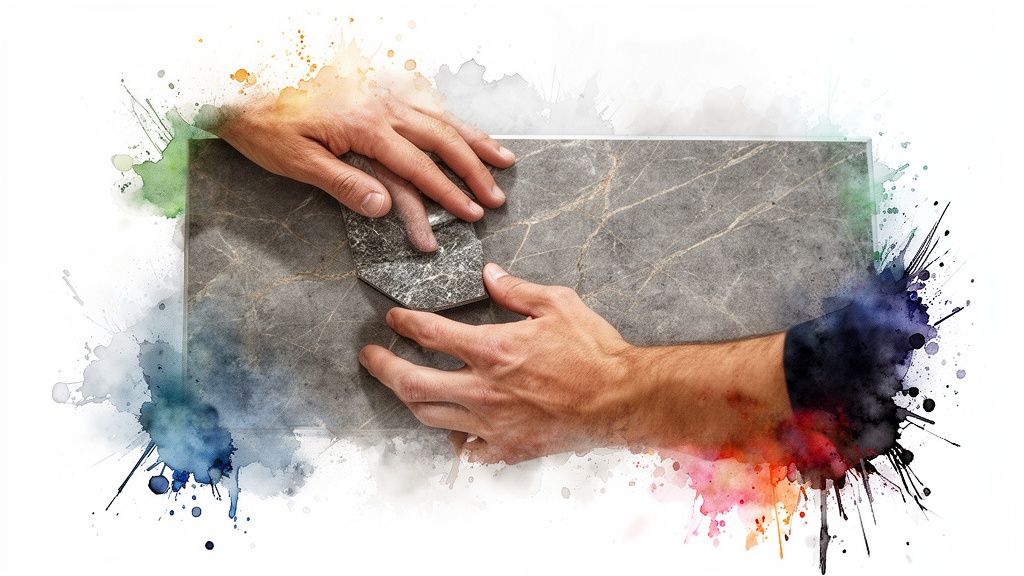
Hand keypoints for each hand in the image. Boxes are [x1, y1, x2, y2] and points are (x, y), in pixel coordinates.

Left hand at [203, 66, 515, 250]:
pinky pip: (423, 97)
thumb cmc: (263, 123)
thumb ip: (343, 183)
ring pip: (440, 115)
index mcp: (365, 127)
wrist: (239, 79)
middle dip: (474, 169)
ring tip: (503, 158)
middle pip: (441, 139)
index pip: (419, 167)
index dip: (450, 193)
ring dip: (473, 138)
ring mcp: (380, 91)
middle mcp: (381, 104)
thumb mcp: (295, 161)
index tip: (475, 213)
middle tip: (497, 196)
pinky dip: (449, 114)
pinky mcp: (373, 84)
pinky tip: (461, 126)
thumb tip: (385, 208)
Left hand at [359, 263, 637, 462]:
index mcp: (492, 349)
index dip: (404, 323)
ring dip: (409, 399)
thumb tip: (490, 275)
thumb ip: (517, 290)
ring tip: (402, 386)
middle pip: (412, 383)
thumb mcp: (558, 304)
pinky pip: (467, 448)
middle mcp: (483, 389)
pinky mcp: (507, 448)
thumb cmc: (593, 351)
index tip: (394, 319)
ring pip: (430, 416)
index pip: (430, 334)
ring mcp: (492, 424)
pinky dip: (455, 436)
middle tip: (370, 357)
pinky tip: (454, 425)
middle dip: (382, 368)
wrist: (622, 399)